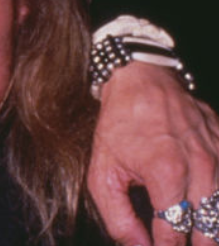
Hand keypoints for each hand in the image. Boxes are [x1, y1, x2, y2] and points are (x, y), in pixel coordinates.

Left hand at [88, 62, 218, 245]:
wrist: (141, 81)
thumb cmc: (120, 125)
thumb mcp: (103, 170)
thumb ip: (118, 215)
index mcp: (166, 173)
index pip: (175, 235)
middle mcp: (201, 166)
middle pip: (210, 232)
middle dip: (195, 244)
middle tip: (176, 243)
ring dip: (209, 229)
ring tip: (193, 234)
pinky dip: (217, 202)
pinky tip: (204, 207)